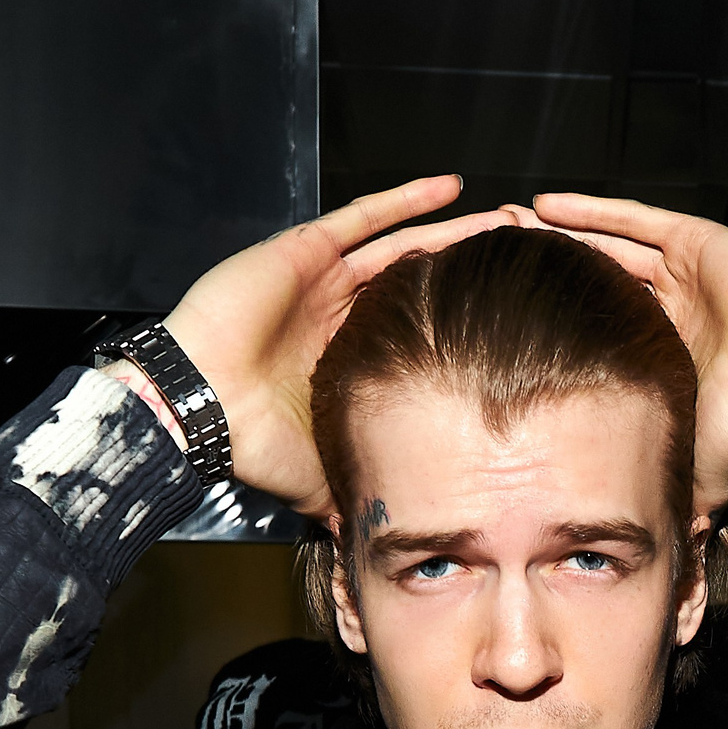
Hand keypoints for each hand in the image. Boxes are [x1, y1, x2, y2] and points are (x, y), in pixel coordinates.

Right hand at [155, 177, 515, 518]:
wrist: (201, 411)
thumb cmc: (251, 444)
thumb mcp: (324, 477)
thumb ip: (359, 489)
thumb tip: (387, 540)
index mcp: (348, 358)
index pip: (421, 332)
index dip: (466, 324)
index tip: (518, 322)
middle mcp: (342, 313)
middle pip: (422, 282)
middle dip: (472, 270)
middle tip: (526, 257)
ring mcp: (325, 279)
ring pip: (405, 245)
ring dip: (455, 231)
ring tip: (508, 218)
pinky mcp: (306, 250)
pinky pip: (364, 218)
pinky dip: (407, 201)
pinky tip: (452, 188)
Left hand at [526, 195, 727, 513]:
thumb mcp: (688, 468)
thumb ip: (664, 488)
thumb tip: (662, 552)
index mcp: (668, 349)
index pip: (601, 325)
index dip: (556, 318)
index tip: (507, 316)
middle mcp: (674, 306)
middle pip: (599, 277)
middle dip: (551, 266)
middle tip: (499, 257)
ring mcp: (687, 271)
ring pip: (611, 243)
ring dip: (562, 232)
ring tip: (511, 222)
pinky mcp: (699, 242)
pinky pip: (637, 219)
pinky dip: (593, 211)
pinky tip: (547, 206)